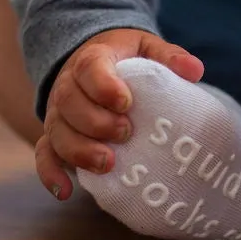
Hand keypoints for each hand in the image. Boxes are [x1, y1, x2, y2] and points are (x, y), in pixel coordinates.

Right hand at [36, 28, 203, 199]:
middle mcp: (68, 86)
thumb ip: (168, 56)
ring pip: (57, 132)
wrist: (93, 63)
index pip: (90, 68)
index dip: (104, 86)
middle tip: (126, 133)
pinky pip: (44, 155)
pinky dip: (50, 174)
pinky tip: (65, 191)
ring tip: (108, 163)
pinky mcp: (54, 136)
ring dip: (79, 150)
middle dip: (96, 122)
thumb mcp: (146, 48)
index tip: (126, 102)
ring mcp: (58, 114)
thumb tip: (195, 70)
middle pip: (70, 103)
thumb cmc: (126, 59)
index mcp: (92, 60)